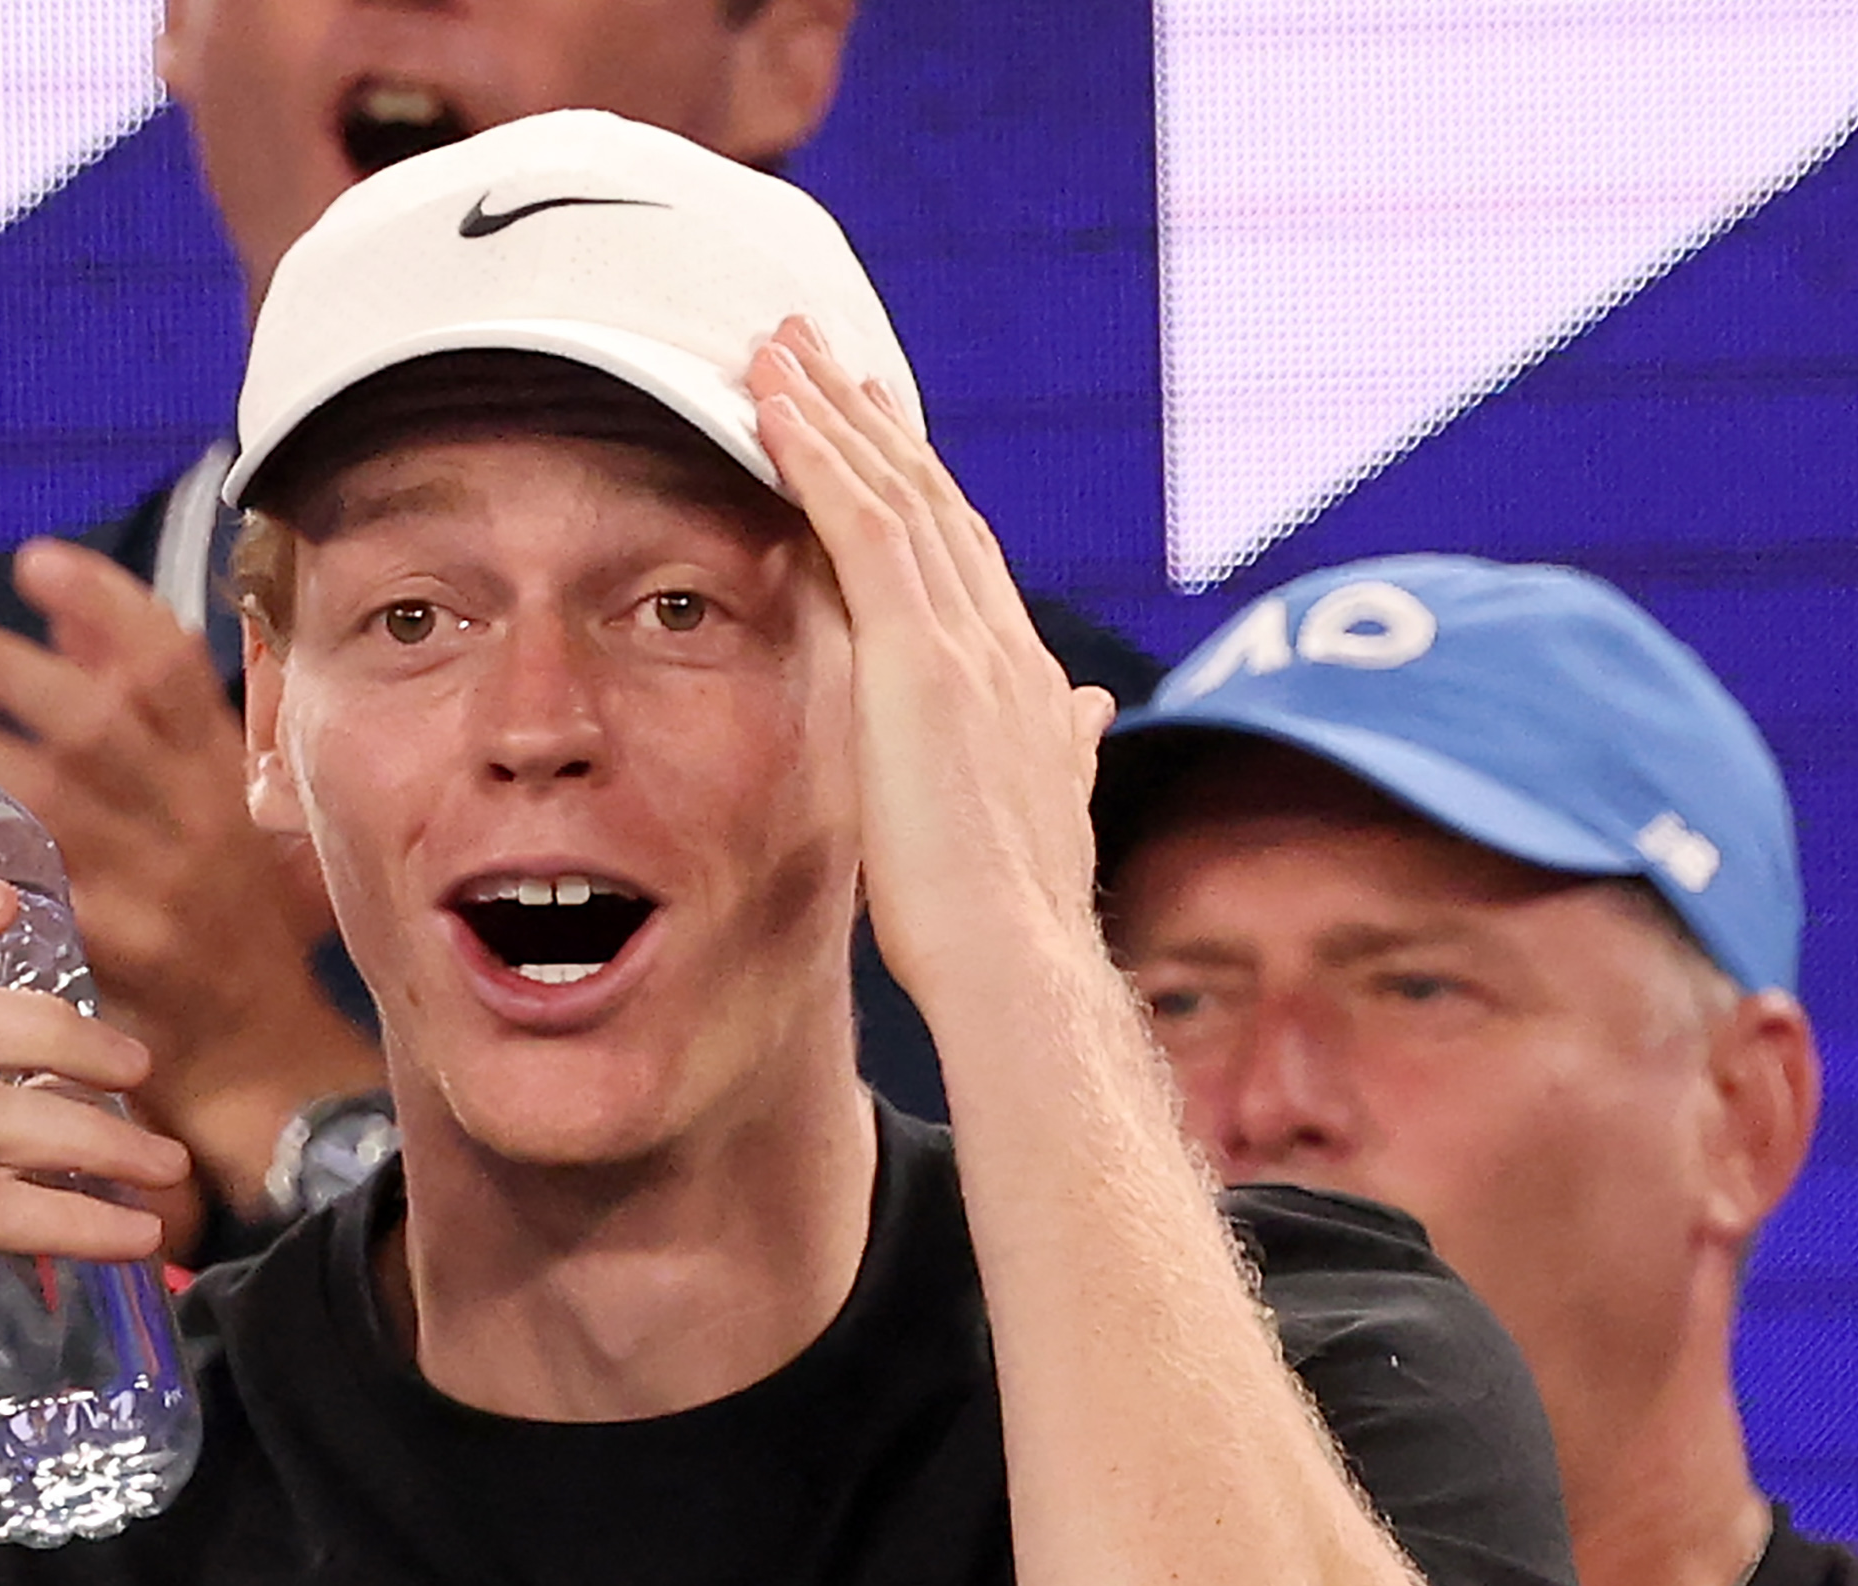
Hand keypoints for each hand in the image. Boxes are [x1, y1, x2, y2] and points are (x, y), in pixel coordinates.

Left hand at [0, 547, 377, 1214]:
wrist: (268, 1063)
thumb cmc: (232, 933)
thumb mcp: (215, 815)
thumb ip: (152, 725)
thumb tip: (74, 632)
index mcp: (223, 778)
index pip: (171, 668)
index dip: (104, 604)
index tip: (34, 560)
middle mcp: (200, 822)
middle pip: (101, 720)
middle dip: (7, 668)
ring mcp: (166, 888)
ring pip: (59, 799)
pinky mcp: (127, 955)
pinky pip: (40, 891)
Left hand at [743, 320, 1110, 1021]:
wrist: (1017, 965)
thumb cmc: (1011, 923)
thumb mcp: (1042, 815)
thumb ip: (1060, 749)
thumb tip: (1087, 711)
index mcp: (1022, 681)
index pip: (964, 554)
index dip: (921, 481)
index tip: (880, 427)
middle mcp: (1001, 643)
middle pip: (930, 498)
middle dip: (870, 421)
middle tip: (817, 349)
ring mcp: (964, 644)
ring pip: (892, 492)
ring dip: (830, 413)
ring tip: (776, 349)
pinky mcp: (920, 657)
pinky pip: (861, 525)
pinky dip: (816, 456)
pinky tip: (770, 404)